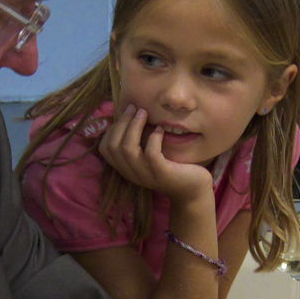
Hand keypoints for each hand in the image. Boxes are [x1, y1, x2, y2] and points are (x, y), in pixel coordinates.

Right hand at [96, 105, 211, 204]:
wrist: (194, 190)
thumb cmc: (173, 167)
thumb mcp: (151, 155)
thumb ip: (140, 142)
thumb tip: (132, 115)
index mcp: (127, 168)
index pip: (106, 149)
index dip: (112, 129)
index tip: (126, 115)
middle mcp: (132, 173)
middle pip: (114, 147)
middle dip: (122, 123)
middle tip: (135, 108)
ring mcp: (146, 175)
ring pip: (128, 149)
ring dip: (134, 127)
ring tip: (144, 113)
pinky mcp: (162, 174)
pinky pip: (150, 154)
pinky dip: (153, 137)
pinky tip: (161, 129)